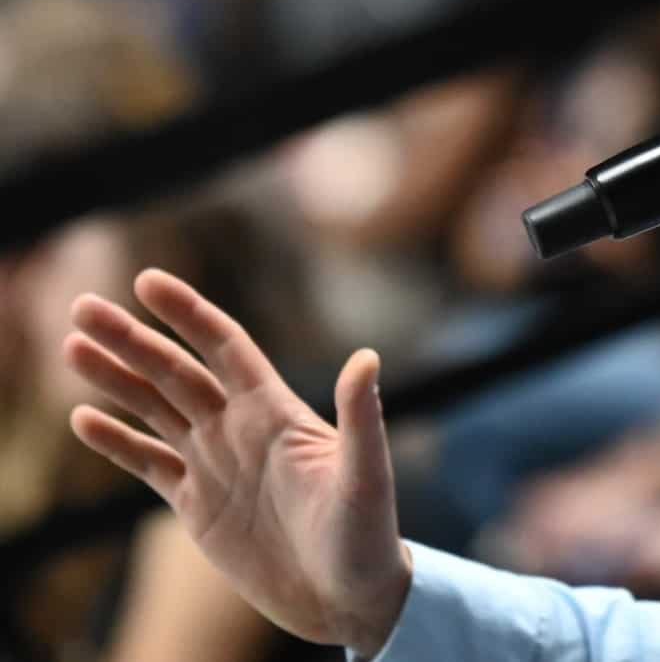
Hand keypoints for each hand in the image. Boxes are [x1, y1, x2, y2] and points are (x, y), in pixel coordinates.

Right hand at [62, 269, 412, 656]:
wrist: (349, 597)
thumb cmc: (367, 533)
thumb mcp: (366, 474)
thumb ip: (361, 417)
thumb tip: (367, 357)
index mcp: (275, 412)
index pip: (223, 347)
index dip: (187, 313)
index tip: (147, 281)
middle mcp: (239, 429)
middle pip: (174, 372)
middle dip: (131, 339)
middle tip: (82, 306)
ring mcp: (215, 465)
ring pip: (154, 410)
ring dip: (115, 380)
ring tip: (73, 347)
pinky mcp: (197, 506)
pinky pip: (148, 464)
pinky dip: (116, 442)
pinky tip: (84, 417)